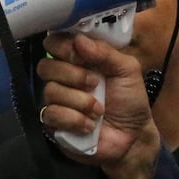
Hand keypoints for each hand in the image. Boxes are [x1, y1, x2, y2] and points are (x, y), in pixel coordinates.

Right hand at [37, 32, 161, 178]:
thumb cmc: (130, 102)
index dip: (63, 46)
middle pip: (46, 66)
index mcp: (79, 60)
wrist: (133, 138)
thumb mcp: (128, 71)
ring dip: (79, 101)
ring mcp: (56, 101)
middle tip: (95, 84)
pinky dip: (75, 120)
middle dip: (73, 75)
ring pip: (50, 91)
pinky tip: (89, 126)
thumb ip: (106, 52)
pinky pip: (52, 114)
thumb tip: (79, 40)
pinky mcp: (53, 123)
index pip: (54, 43)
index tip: (81, 54)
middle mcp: (63, 78)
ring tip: (98, 111)